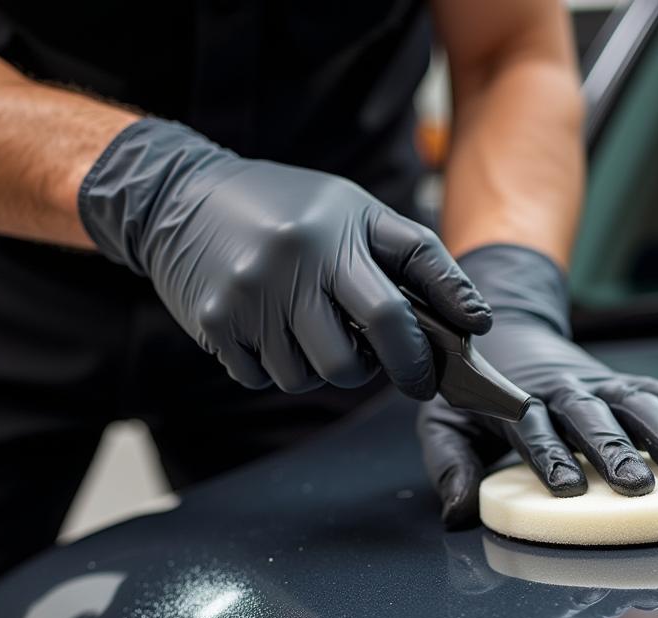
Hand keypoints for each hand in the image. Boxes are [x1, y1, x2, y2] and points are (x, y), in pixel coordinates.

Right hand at [78, 119, 491, 396]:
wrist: (181, 197)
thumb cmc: (292, 209)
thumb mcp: (359, 213)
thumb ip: (422, 262)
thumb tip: (477, 320)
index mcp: (333, 239)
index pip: (389, 316)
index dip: (415, 359)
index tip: (427, 379)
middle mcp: (287, 269)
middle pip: (346, 366)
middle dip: (364, 371)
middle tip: (362, 351)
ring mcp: (245, 300)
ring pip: (304, 380)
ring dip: (316, 368)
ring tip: (306, 326)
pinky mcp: (213, 325)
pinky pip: (262, 379)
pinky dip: (274, 366)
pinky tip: (268, 328)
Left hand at [417, 245, 657, 525]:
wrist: (509, 335)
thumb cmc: (475, 394)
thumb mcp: (446, 425)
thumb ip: (451, 466)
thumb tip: (458, 514)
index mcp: (515, 404)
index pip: (533, 429)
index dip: (550, 456)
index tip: (569, 486)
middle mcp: (563, 392)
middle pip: (593, 418)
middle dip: (617, 451)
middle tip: (638, 486)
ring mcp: (600, 384)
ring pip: (639, 403)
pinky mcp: (626, 383)